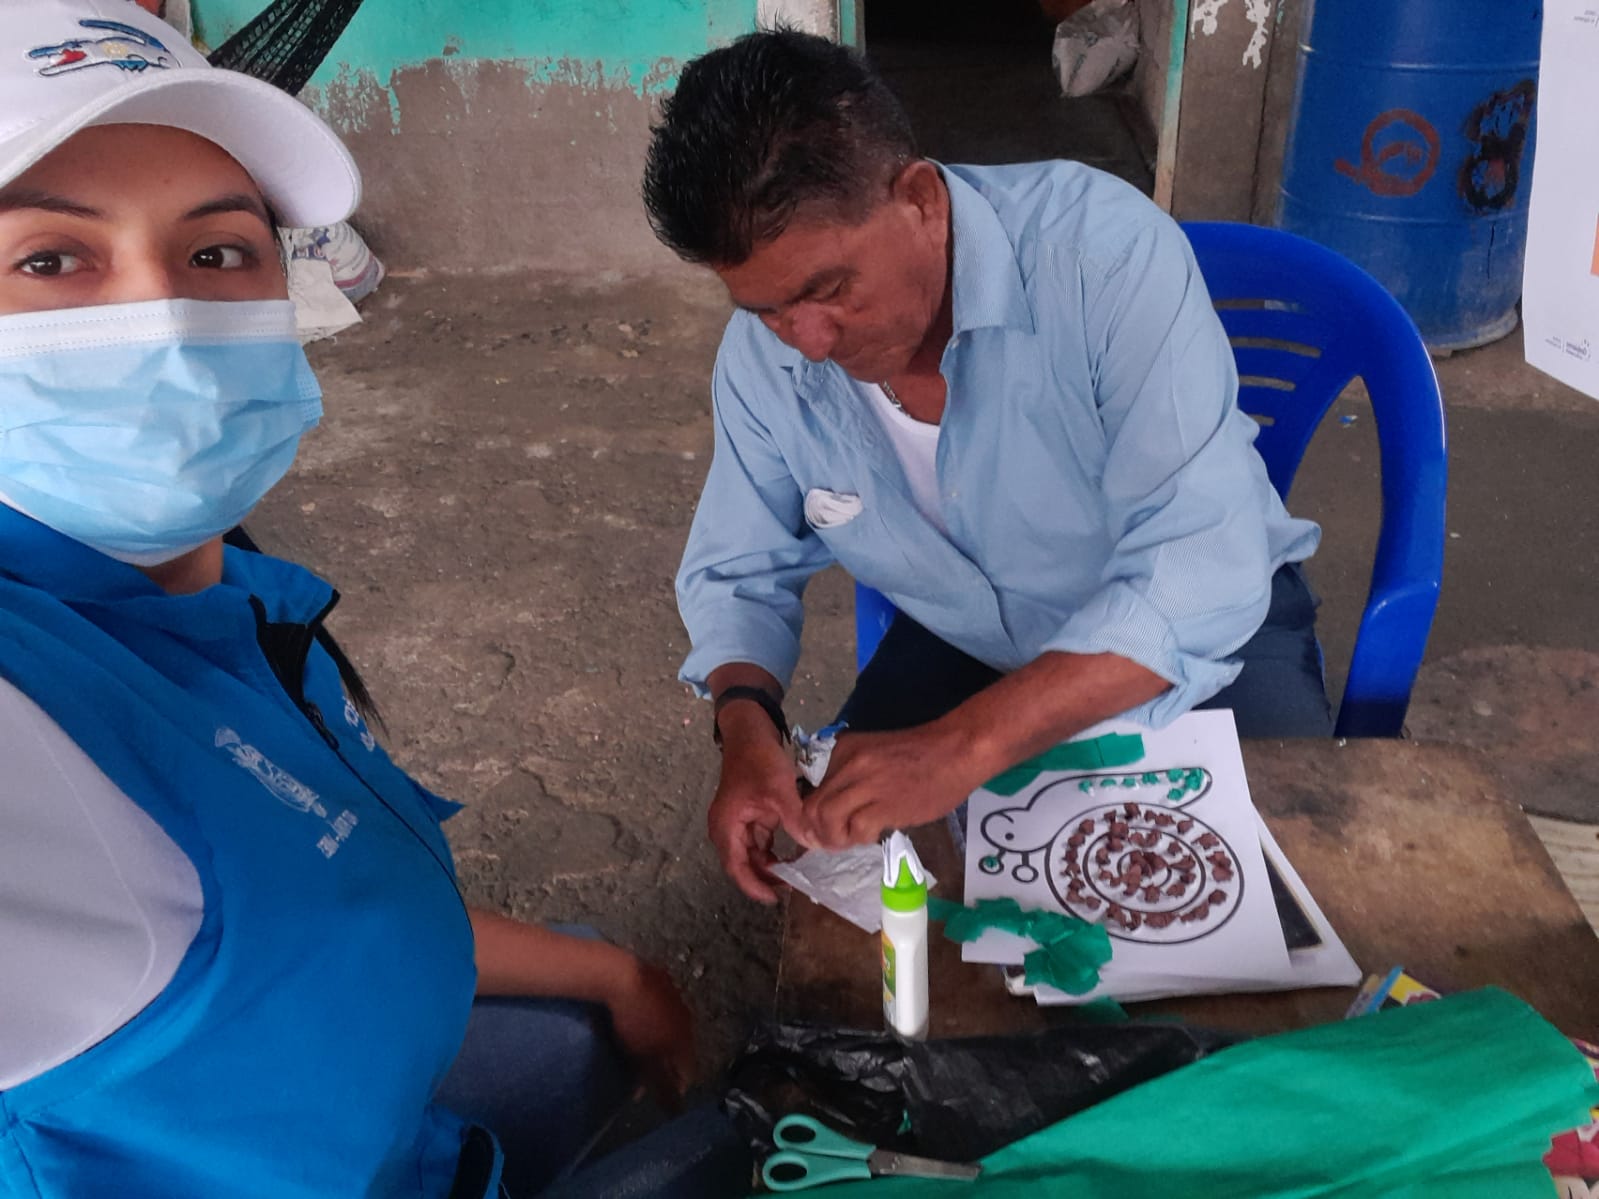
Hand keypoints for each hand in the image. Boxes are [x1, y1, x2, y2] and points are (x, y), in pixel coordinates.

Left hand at [606, 957, 696, 1109]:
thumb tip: (678, 1112)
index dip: (674, 1088)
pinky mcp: (659, 978)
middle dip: (663, 1064)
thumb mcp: (646, 1063)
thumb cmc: (634, 1024)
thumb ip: (663, 1088)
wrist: (622, 977)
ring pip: (669, 1026)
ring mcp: (674, 996)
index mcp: (686, 1039)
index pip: (688, 1072)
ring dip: (657, 1040)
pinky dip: (649, 1017)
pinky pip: (658, 1006)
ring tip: (634, 1047)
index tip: (657, 1096)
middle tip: (641, 1074)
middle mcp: (686, 1018)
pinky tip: (633, 1018)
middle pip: (679, 1049)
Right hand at [708, 705, 804, 902]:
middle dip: (765, 879)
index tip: (775, 898)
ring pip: (754, 855)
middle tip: (792, 889)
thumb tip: (812, 844)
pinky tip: (794, 856)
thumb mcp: (778, 789)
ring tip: (796, 877)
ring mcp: (739, 823)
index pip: (736, 867)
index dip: (754, 886)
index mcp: (726, 826)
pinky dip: (775, 851)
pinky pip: (761, 842)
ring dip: (771, 866)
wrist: (750, 731)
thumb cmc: (758, 759)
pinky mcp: (751, 816)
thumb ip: (794, 818)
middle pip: (744, 865)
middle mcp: (728, 828)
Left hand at [796, 725, 981, 848]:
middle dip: (815, 833)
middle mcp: (848, 764)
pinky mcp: (883, 804)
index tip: (817, 829)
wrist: (956, 751)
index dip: (810, 815)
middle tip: (829, 844)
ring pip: (826, 819)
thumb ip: (852, 776)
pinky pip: (856, 830)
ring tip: (849, 841)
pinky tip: (873, 835)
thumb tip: (835, 808)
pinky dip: (859, 839)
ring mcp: (865, 783)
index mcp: (843, 750)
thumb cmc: (922, 755)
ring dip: (833, 839)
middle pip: (812, 807)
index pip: (811, 788)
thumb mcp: (874, 754)